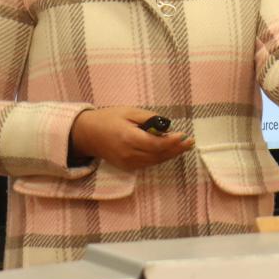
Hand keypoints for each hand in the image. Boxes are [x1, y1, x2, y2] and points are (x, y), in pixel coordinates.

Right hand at [70, 107, 193, 172]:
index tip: (184, 135)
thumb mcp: (128, 111)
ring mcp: (128, 163)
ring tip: (184, 146)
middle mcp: (129, 154)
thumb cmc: (108, 119)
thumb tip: (166, 125)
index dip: (172, 142)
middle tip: (190, 142)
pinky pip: (149, 163)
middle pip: (158, 155)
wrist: (87, 134)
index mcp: (128, 138)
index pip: (156, 145)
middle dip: (176, 149)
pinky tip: (169, 150)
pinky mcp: (128, 167)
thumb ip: (149, 118)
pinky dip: (160, 157)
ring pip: (155, 161)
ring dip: (171, 154)